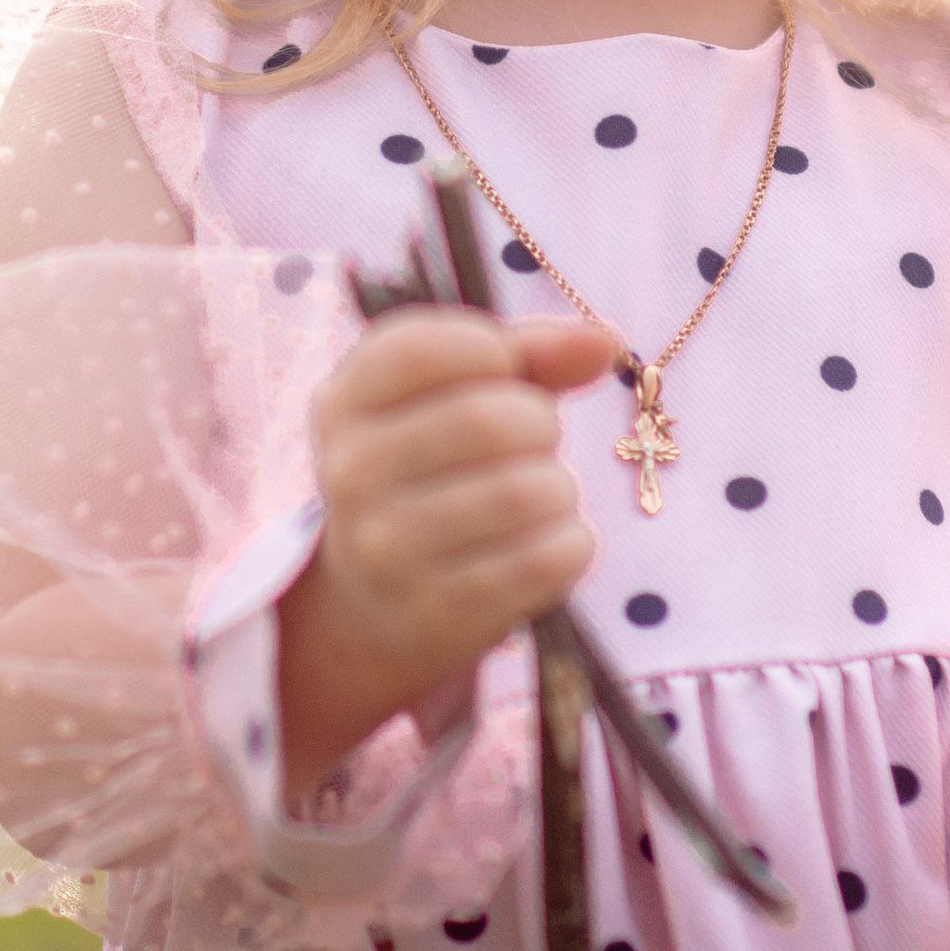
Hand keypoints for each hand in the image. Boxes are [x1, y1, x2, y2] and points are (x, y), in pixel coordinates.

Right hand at [279, 309, 614, 791]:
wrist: (381, 597)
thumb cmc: (436, 468)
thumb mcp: (458, 395)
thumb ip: (530, 354)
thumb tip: (605, 341)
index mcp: (344, 403)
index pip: (419, 350)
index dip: (491, 350)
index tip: (506, 371)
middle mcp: (351, 474)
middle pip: (485, 420)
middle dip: (539, 423)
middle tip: (539, 440)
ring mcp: (387, 549)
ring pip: (522, 494)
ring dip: (558, 487)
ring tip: (543, 493)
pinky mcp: (437, 610)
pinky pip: (544, 560)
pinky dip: (572, 543)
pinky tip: (552, 539)